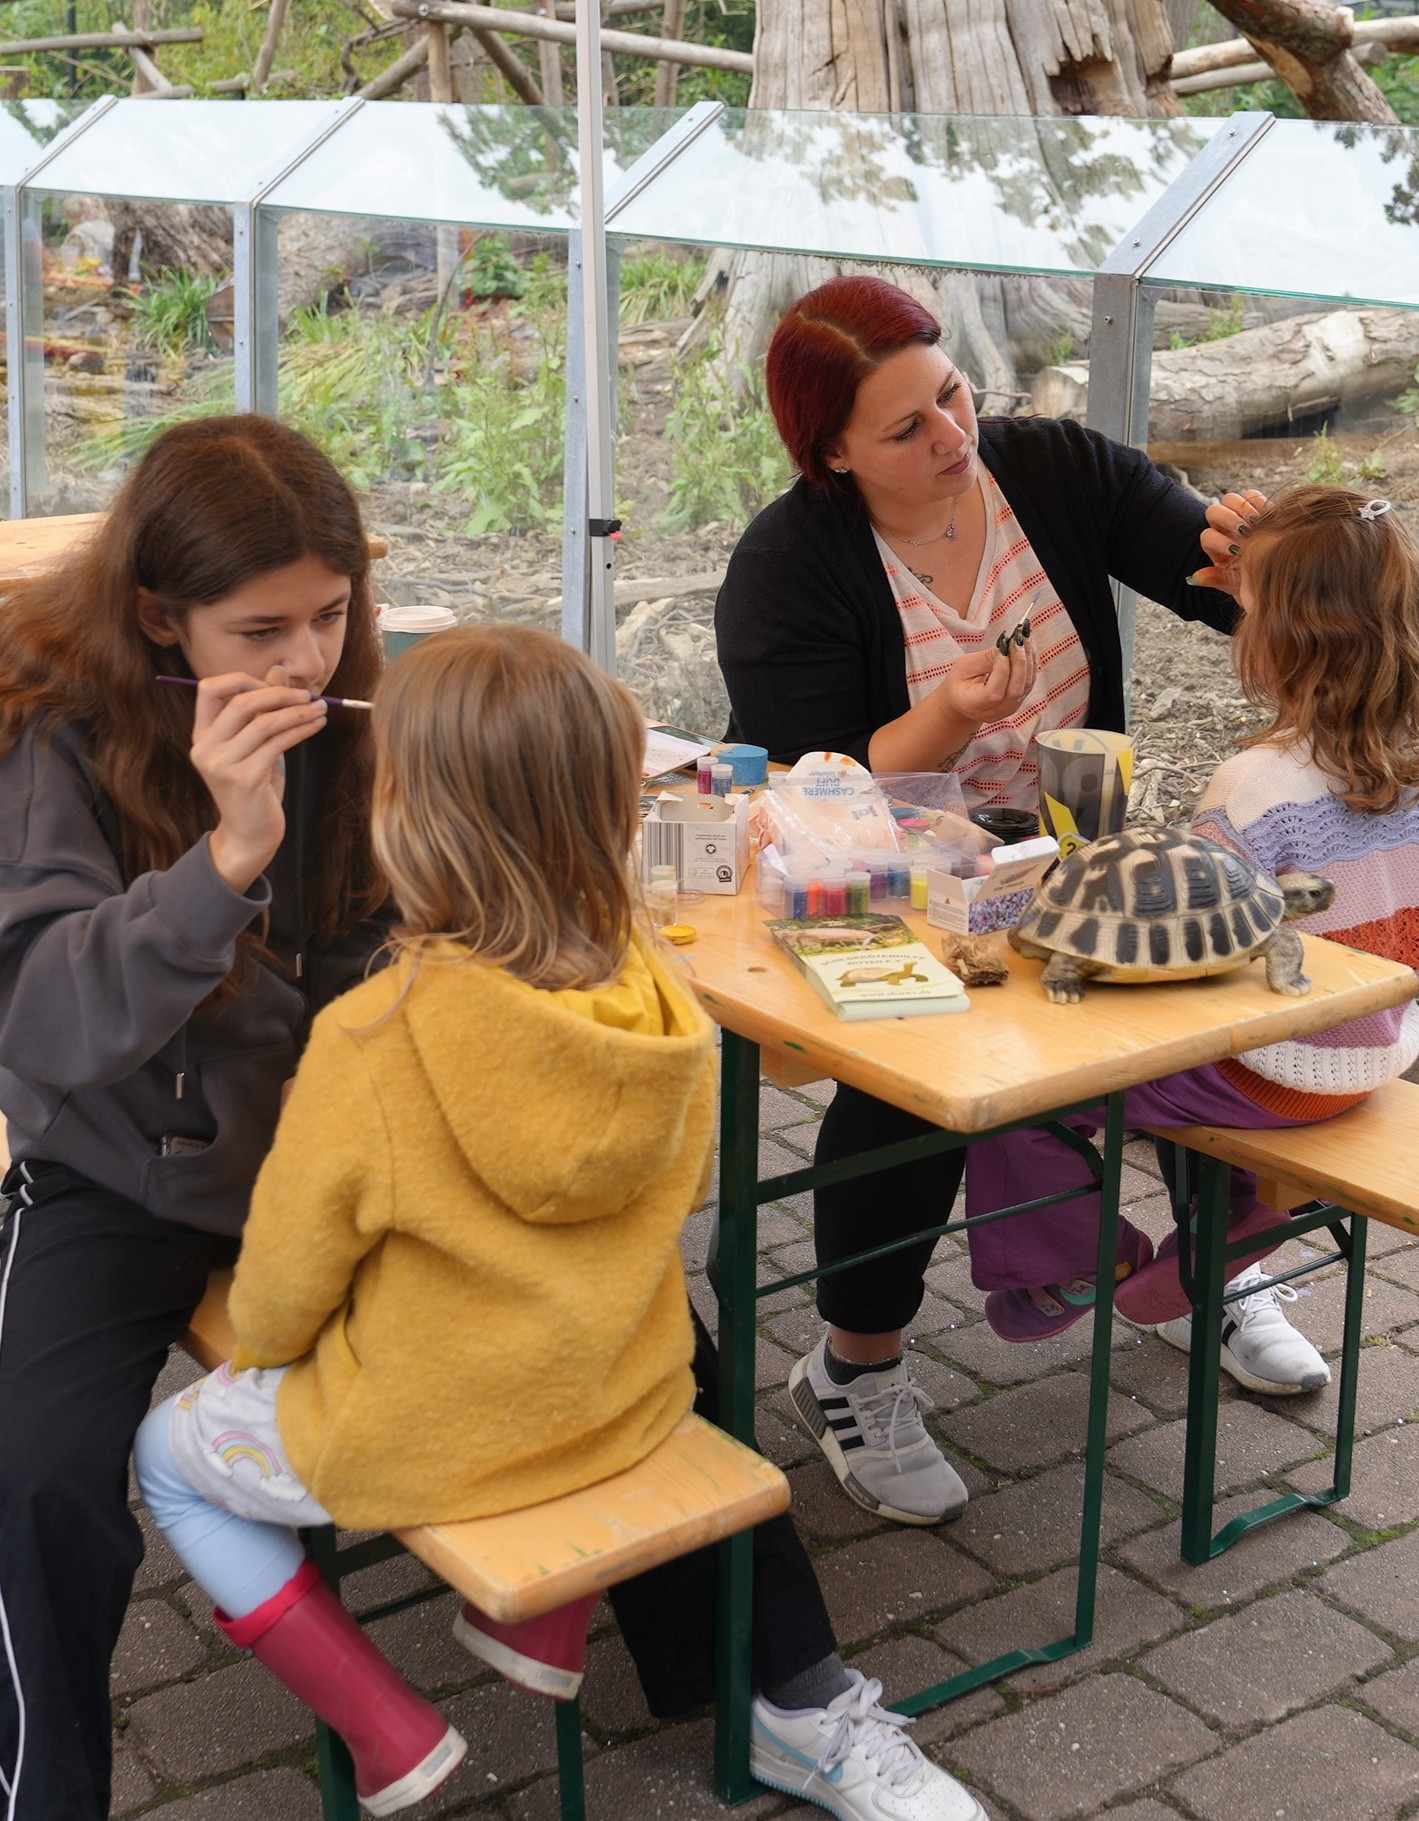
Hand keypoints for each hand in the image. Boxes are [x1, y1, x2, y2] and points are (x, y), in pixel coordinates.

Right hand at [190, 665, 328, 891]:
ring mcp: (221, 765)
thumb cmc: (256, 788)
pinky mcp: (243, 779)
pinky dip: (301, 730)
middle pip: (240, 702)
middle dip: (279, 693)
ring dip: (297, 712)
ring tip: (320, 709)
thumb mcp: (257, 745)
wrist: (249, 835)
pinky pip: (277, 744)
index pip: (209, 689)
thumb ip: (263, 709)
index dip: (243, 679)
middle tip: (308, 695)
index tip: (275, 684)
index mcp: (202, 735)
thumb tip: (279, 669)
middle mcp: (205, 748)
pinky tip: (317, 725)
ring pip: (263, 723)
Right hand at [936, 635, 1037, 729]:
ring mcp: (1010, 708)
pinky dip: (1030, 663)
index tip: (1003, 645)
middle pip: (1016, 689)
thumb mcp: (964, 667)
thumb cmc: (959, 683)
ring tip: (1025, 637)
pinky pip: (1029, 682)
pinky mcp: (1019, 701)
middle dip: (1020, 660)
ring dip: (1029, 659)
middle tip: (1019, 637)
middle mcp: (996, 711)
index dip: (1002, 667)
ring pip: (1026, 684)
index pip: (995, 691)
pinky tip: (1027, 647)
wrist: (962, 702)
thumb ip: (985, 659)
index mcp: (977, 705)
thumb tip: (1007, 646)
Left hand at [1194, 488, 1267, 595]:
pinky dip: (1259, 502)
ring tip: (1256, 522)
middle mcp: (1223, 528)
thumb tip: (1195, 578)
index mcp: (1215, 545)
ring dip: (1242, 508)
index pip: (1207, 536)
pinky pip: (1252, 495)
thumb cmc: (1252, 582)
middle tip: (1244, 531)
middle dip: (1228, 519)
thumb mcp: (1235, 584)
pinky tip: (1269, 516)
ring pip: (1230, 499)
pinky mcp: (1256, 507)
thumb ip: (1216, 579)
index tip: (1235, 551)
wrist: (1275, 573)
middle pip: (1214, 511)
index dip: (1219, 541)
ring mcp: (1238, 515)